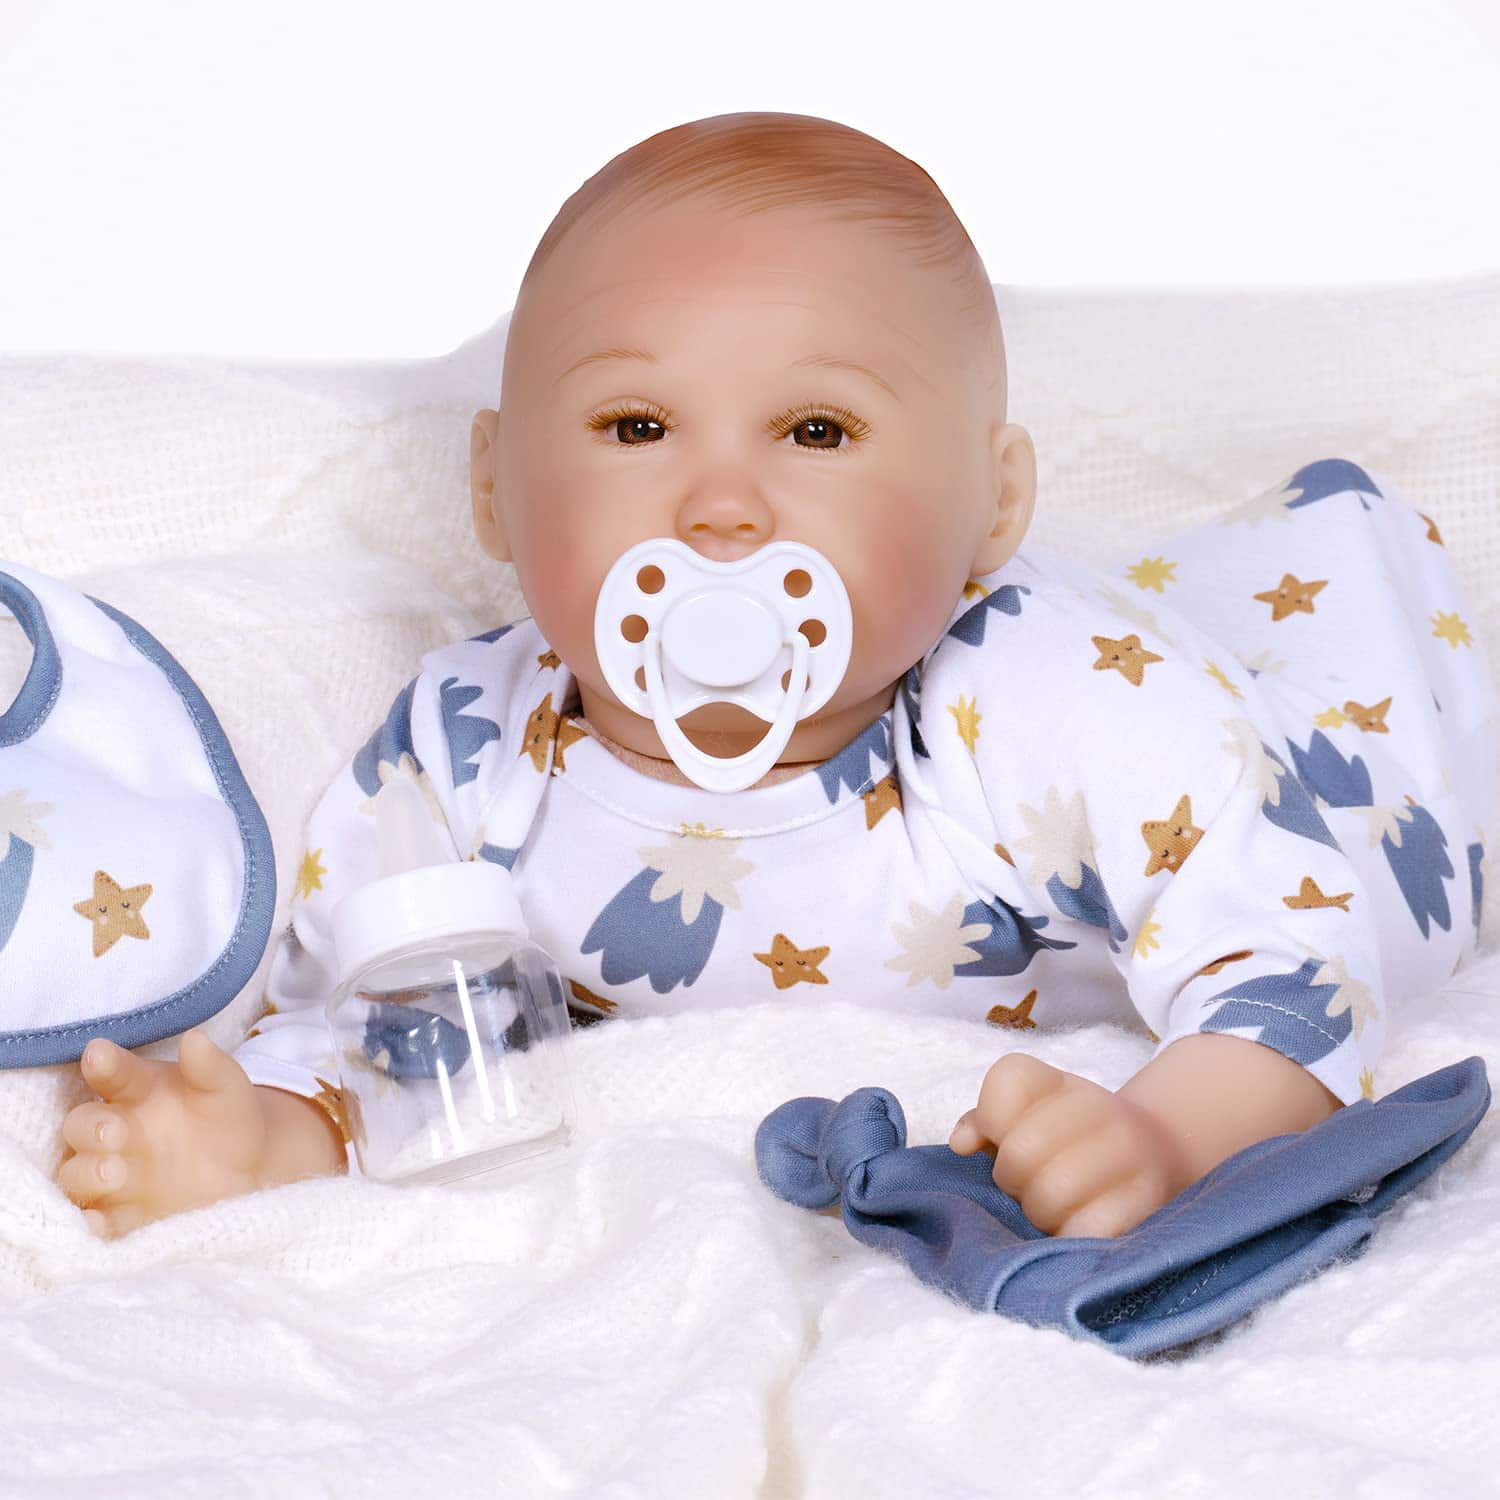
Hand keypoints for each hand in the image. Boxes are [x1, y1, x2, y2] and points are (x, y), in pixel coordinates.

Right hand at [56, 1029, 271, 1238]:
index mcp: (137, 1089)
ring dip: (87, 1173)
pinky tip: (96, 1223)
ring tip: (115, 1173)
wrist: (248, 1166)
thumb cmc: (228, 1116)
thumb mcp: (227, 1088)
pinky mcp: (118, 1213)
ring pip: (76, 1172)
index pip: (113, 1073)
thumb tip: (195, 1038)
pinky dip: (87, 1223)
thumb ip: (210, 1066)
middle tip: (115, 1132)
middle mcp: (114, 1129)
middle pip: (81, 1125)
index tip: (98, 1054)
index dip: (103, 1064)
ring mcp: (112, 1172)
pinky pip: (92, 1219)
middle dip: (90, 1128)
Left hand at [948, 1052, 1190, 1238]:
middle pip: (1019, 1151)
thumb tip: (961, 1143)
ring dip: (1040, 1213)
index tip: (1006, 1137)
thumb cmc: (1071, 1139)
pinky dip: (1072, 1235)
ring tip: (1055, 1207)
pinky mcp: (1147, 1202)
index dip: (993, 1119)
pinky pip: (1085, 1230)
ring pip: (1048, 1196)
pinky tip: (1080, 1224)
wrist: (1159, 1151)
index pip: (1007, 1080)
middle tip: (1030, 1184)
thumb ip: (985, 1122)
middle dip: (1012, 1179)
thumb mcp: (1027, 1116)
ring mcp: (1129, 1152)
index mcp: (1059, 1081)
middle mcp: (1098, 1107)